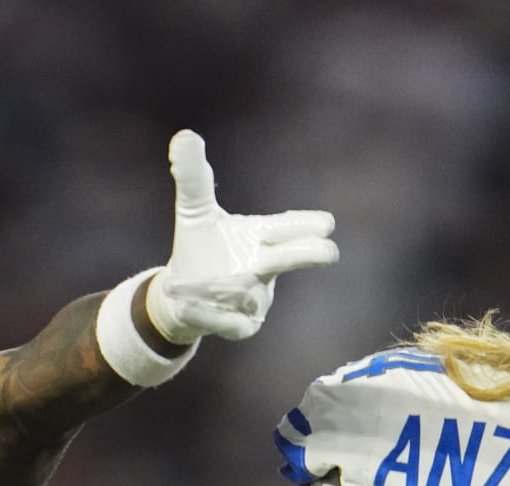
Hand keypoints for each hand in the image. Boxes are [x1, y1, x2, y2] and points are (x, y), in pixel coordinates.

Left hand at [147, 130, 337, 342]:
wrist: (181, 292)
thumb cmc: (201, 245)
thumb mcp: (194, 208)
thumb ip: (193, 176)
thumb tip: (184, 137)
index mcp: (260, 235)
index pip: (287, 226)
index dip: (305, 225)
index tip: (326, 224)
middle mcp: (264, 265)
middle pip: (290, 258)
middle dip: (306, 254)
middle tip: (328, 251)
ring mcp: (256, 297)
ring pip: (254, 293)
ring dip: (235, 287)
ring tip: (217, 280)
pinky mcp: (240, 325)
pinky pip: (231, 323)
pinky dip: (211, 314)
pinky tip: (189, 305)